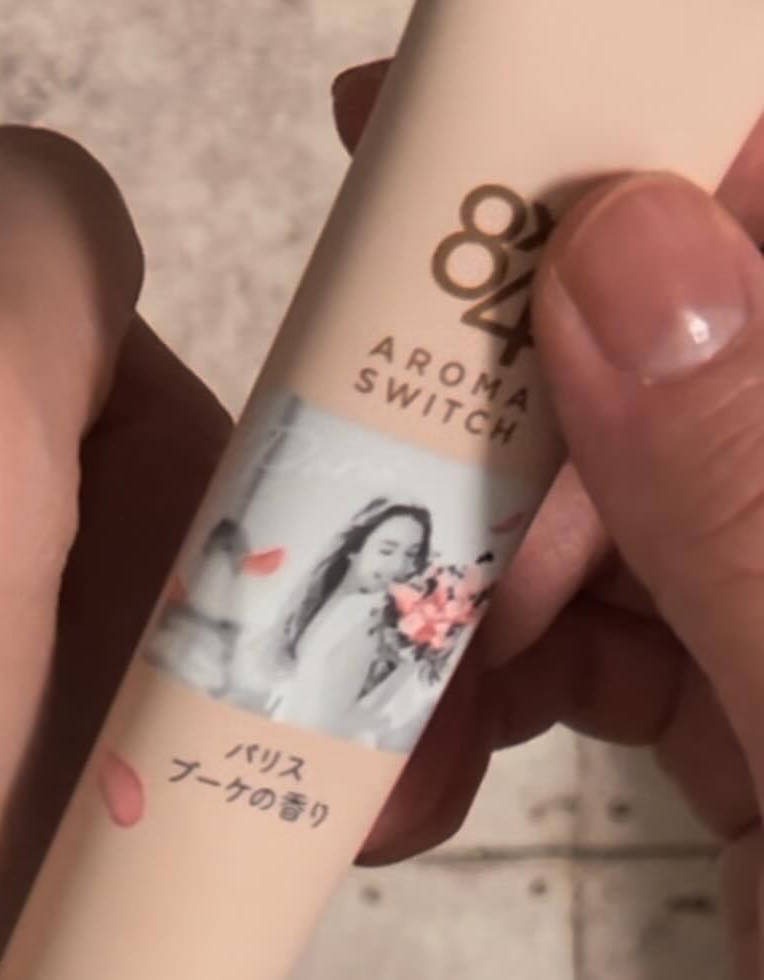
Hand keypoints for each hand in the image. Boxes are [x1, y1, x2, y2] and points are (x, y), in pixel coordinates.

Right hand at [337, 65, 763, 979]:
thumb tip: (623, 252)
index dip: (623, 158)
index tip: (429, 140)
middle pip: (654, 372)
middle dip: (477, 438)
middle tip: (322, 492)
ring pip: (590, 513)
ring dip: (447, 600)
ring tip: (360, 717)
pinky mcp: (739, 714)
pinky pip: (581, 644)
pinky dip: (475, 695)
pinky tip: (410, 774)